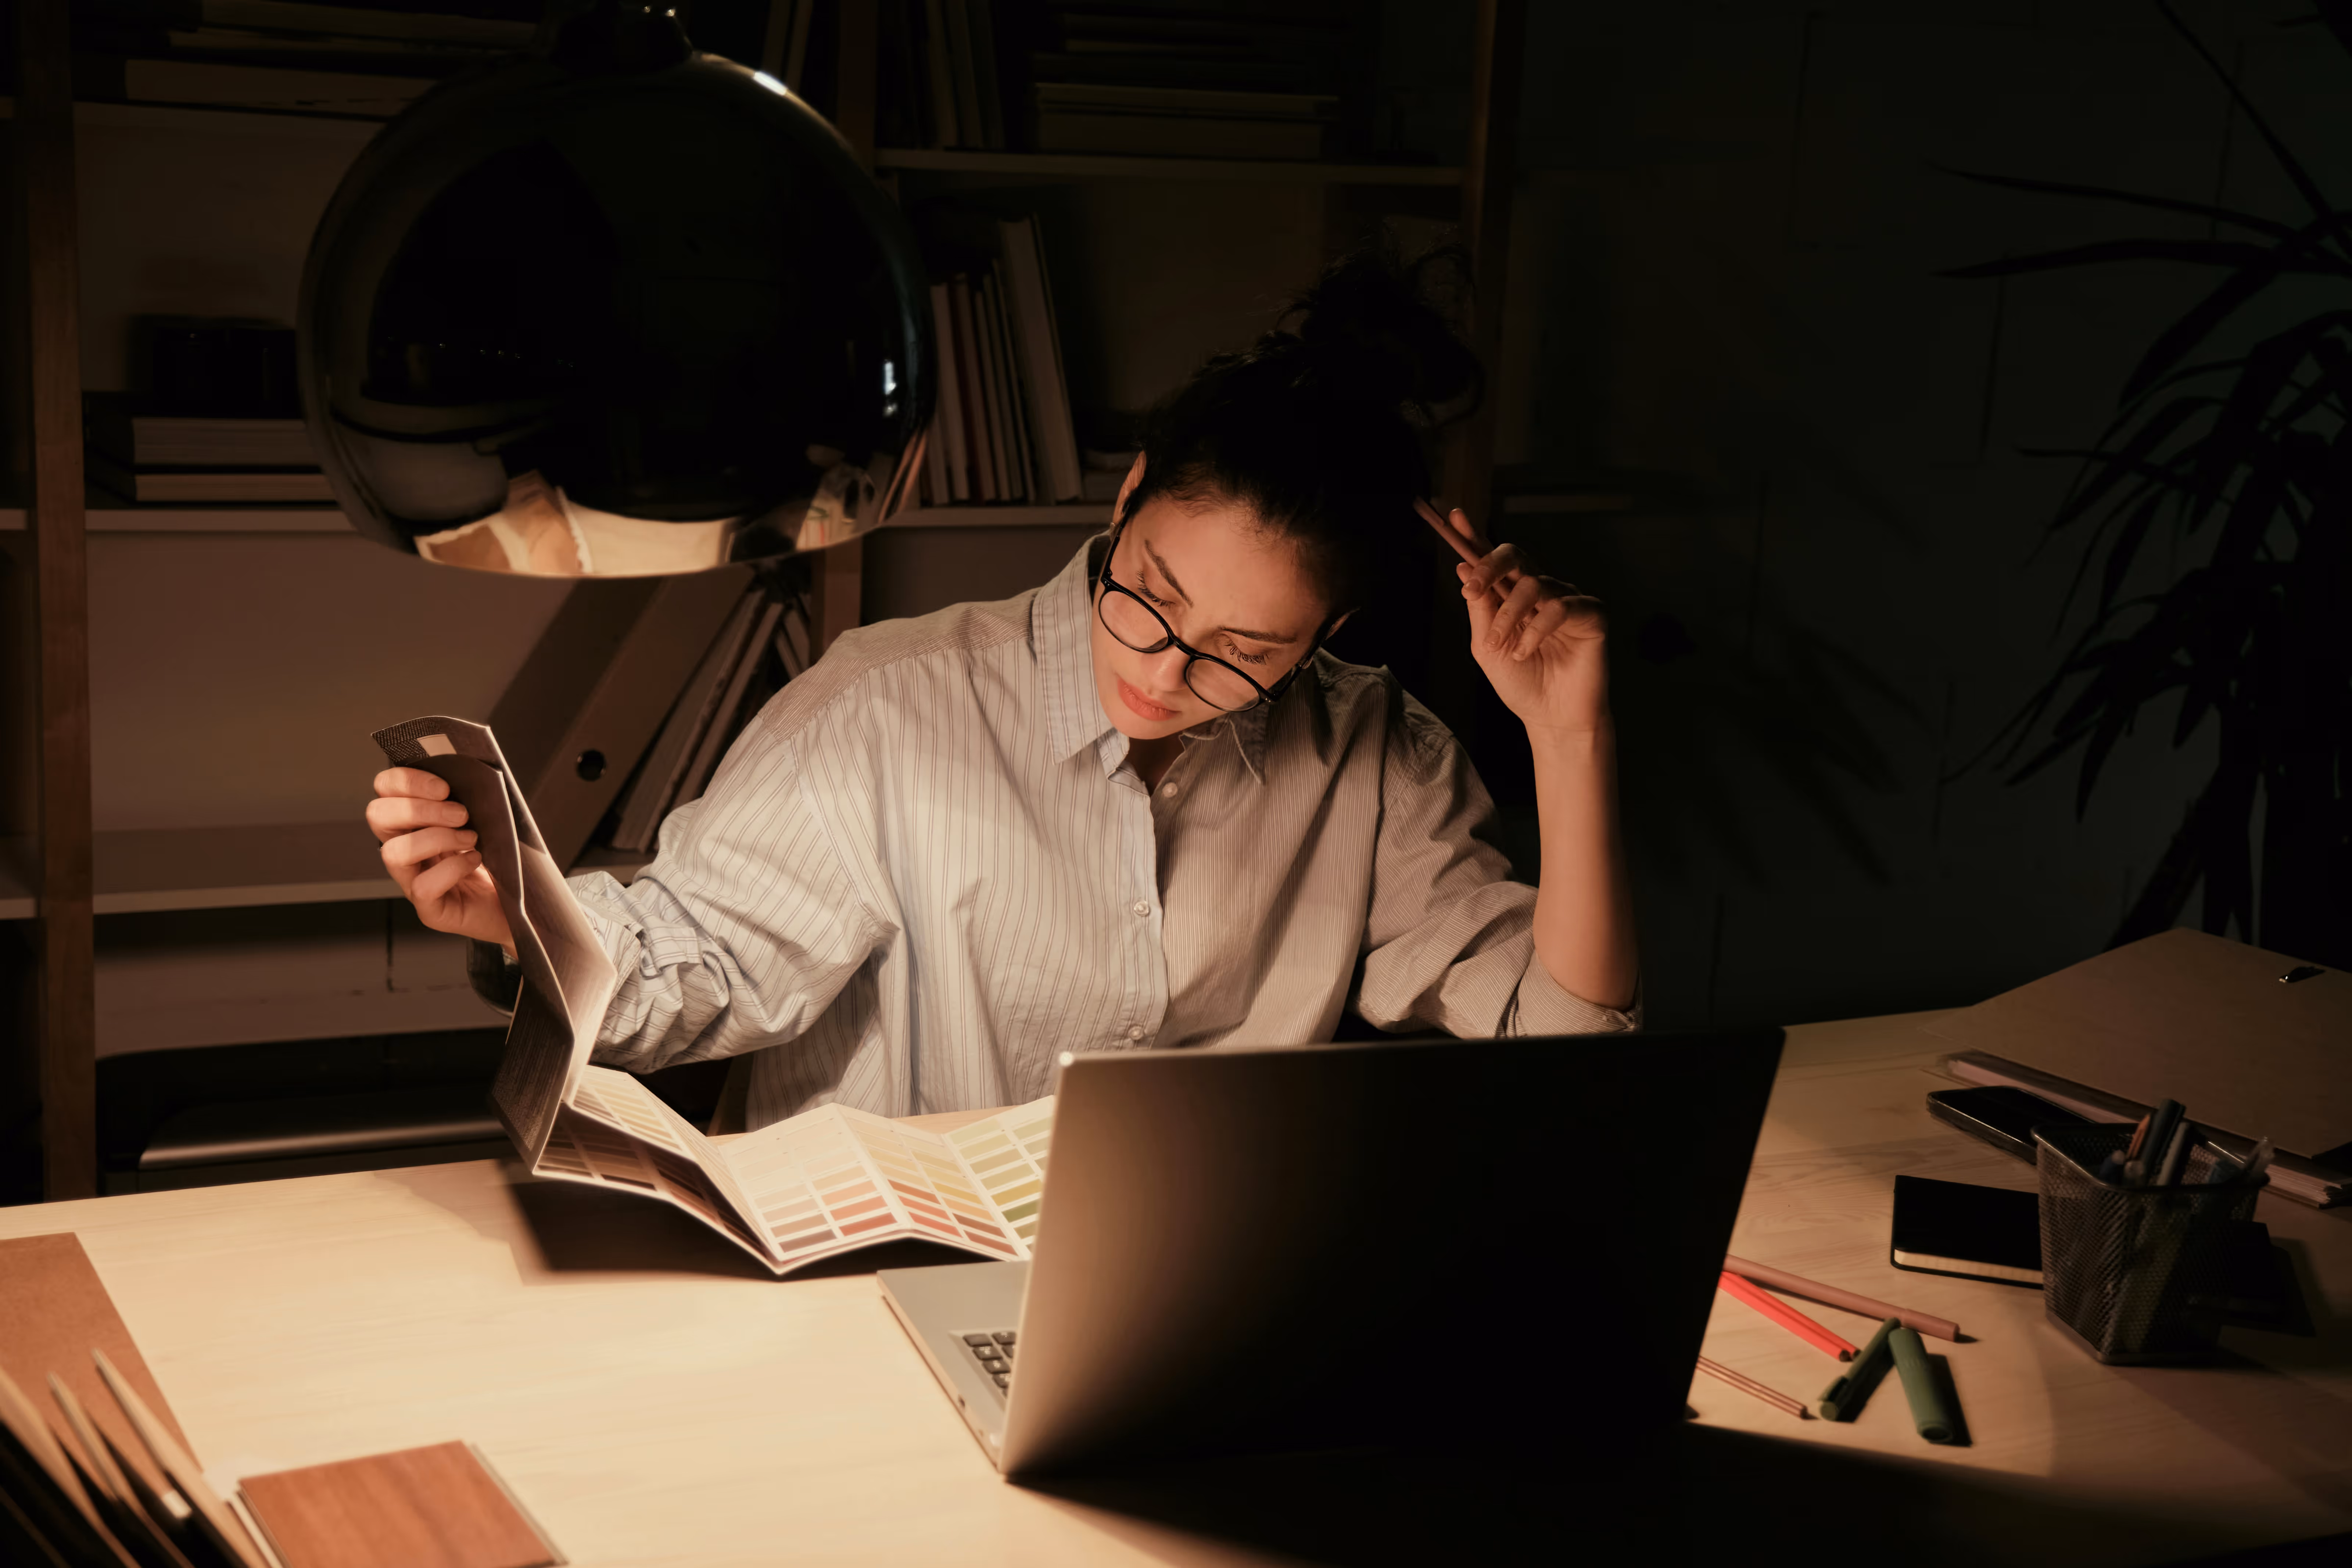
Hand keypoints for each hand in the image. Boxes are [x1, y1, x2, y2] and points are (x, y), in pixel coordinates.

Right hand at [367, 767, 514, 949]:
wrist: (519, 901)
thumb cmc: (499, 858)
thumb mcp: (482, 819)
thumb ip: (466, 797)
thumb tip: (467, 778)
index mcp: (413, 821)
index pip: (385, 789)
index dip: (406, 781)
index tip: (445, 787)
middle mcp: (405, 849)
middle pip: (378, 816)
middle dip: (418, 808)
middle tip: (460, 814)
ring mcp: (412, 881)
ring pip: (394, 852)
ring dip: (436, 838)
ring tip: (471, 838)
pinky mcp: (429, 908)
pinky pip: (423, 887)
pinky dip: (452, 868)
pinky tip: (474, 861)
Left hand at [1417, 499, 1609, 736]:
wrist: (1551, 718)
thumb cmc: (1521, 683)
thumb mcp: (1488, 646)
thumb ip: (1480, 608)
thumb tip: (1464, 567)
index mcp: (1513, 596)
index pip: (1494, 560)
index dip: (1475, 536)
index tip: (1453, 517)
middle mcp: (1541, 591)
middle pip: (1515, 556)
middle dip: (1489, 566)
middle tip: (1471, 588)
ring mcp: (1567, 600)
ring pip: (1533, 584)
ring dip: (1509, 615)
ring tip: (1502, 645)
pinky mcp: (1591, 614)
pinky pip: (1559, 608)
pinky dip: (1536, 630)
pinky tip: (1525, 652)